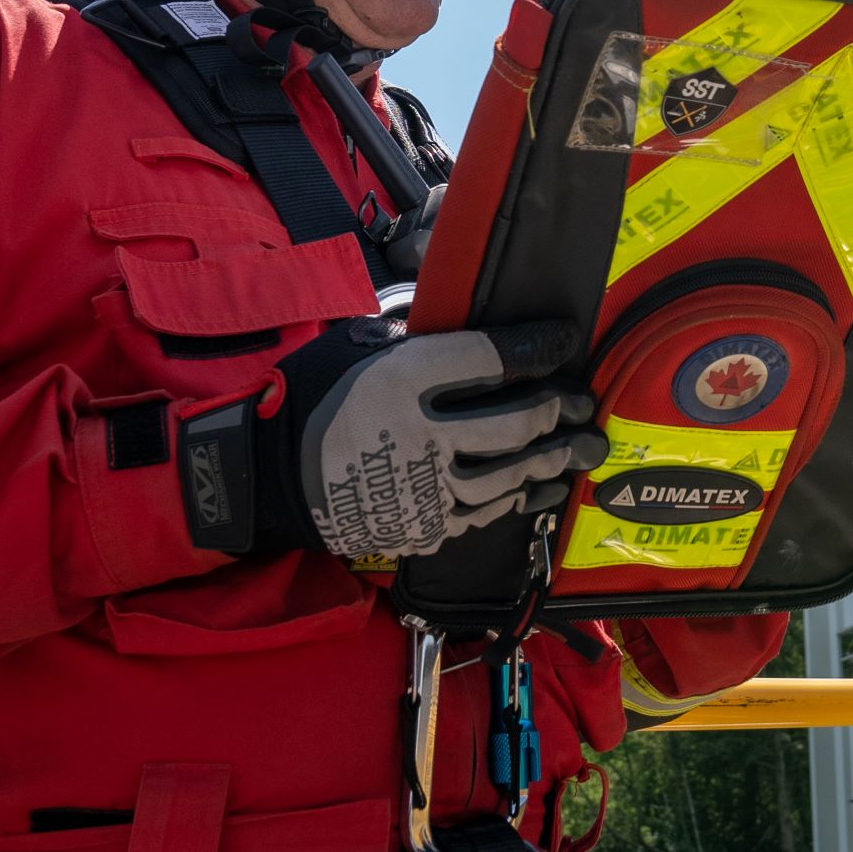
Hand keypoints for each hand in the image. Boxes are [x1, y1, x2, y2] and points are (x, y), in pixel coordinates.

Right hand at [178, 318, 605, 557]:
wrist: (270, 476)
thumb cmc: (314, 399)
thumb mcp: (358, 348)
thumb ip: (414, 335)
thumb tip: (467, 324)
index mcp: (402, 379)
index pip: (489, 358)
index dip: (537, 346)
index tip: (565, 340)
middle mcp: (420, 434)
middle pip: (513, 422)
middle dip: (557, 410)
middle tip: (582, 402)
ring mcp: (423, 486)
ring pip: (508, 475)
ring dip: (550, 460)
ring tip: (579, 448)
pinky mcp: (422, 527)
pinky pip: (485, 513)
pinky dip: (519, 499)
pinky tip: (543, 488)